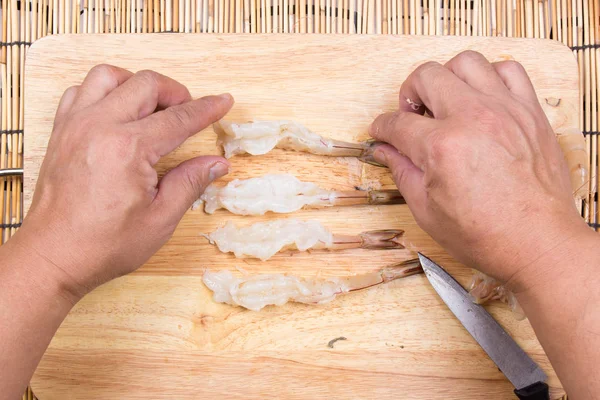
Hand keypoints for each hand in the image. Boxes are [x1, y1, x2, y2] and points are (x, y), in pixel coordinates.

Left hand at [20, 65, 232, 299]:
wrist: (53, 256)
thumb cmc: (104, 244)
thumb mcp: (159, 219)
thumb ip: (190, 183)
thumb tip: (217, 163)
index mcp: (128, 149)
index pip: (178, 119)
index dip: (206, 109)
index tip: (224, 102)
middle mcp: (98, 127)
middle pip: (145, 84)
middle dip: (175, 92)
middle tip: (190, 112)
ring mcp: (75, 125)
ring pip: (108, 76)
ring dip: (137, 84)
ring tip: (153, 106)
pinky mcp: (61, 131)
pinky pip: (81, 91)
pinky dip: (104, 91)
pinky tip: (118, 112)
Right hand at [370, 51, 587, 289]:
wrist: (538, 243)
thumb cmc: (486, 235)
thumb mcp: (427, 210)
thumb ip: (403, 171)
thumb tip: (385, 150)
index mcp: (442, 147)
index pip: (398, 123)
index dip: (381, 127)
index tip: (380, 131)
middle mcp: (473, 119)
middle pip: (427, 77)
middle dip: (408, 93)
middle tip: (411, 115)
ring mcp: (505, 111)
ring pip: (466, 62)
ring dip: (448, 78)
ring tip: (446, 101)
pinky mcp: (530, 113)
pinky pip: (509, 71)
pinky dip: (490, 77)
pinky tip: (482, 99)